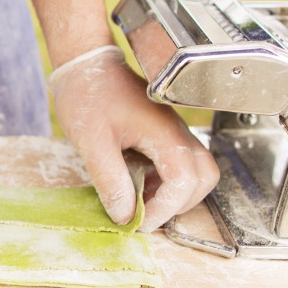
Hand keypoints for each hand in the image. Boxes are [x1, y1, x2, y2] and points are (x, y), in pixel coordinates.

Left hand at [51, 48, 218, 231]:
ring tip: (140, 202)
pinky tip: (137, 185)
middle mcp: (176, 132)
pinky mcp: (163, 134)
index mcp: (164, 132)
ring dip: (172, 194)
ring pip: (195, 172)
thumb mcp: (92, 142)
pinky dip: (163, 183)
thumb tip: (124, 215)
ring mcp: (172, 132)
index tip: (139, 221)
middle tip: (145, 214)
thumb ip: (110, 180)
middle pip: (203, 178)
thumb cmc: (88, 95)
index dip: (165, 208)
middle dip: (178, 204)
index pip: (184, 181)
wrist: (85, 66)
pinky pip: (177, 165)